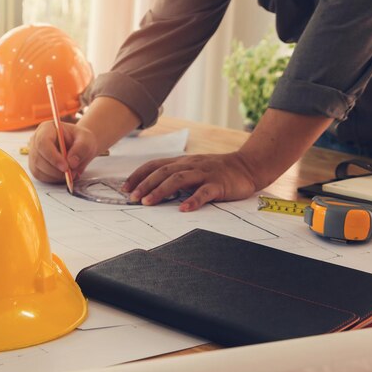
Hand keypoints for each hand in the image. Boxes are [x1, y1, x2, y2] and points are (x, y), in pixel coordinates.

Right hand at [28, 121, 97, 182]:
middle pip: (38, 158)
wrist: (79, 146)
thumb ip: (81, 148)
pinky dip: (54, 179)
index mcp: (46, 128)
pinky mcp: (36, 166)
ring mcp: (34, 154)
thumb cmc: (80, 140)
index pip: (43, 142)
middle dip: (56, 170)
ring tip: (71, 173)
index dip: (52, 156)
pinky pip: (41, 176)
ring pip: (38, 170)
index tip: (65, 167)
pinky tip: (64, 175)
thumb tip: (71, 162)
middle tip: (72, 173)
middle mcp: (36, 140)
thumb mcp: (86, 140)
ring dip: (56, 175)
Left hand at [122, 152, 257, 211]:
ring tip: (148, 202)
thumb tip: (150, 189)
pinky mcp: (218, 184)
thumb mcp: (192, 169)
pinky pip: (204, 192)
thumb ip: (175, 176)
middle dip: (145, 184)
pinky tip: (183, 209)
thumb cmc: (216, 171)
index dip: (138, 175)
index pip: (155, 165)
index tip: (124, 188)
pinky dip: (193, 200)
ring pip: (179, 179)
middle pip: (163, 172)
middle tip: (132, 198)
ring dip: (161, 191)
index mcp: (182, 162)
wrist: (247, 166)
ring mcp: (204, 173)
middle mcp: (190, 165)